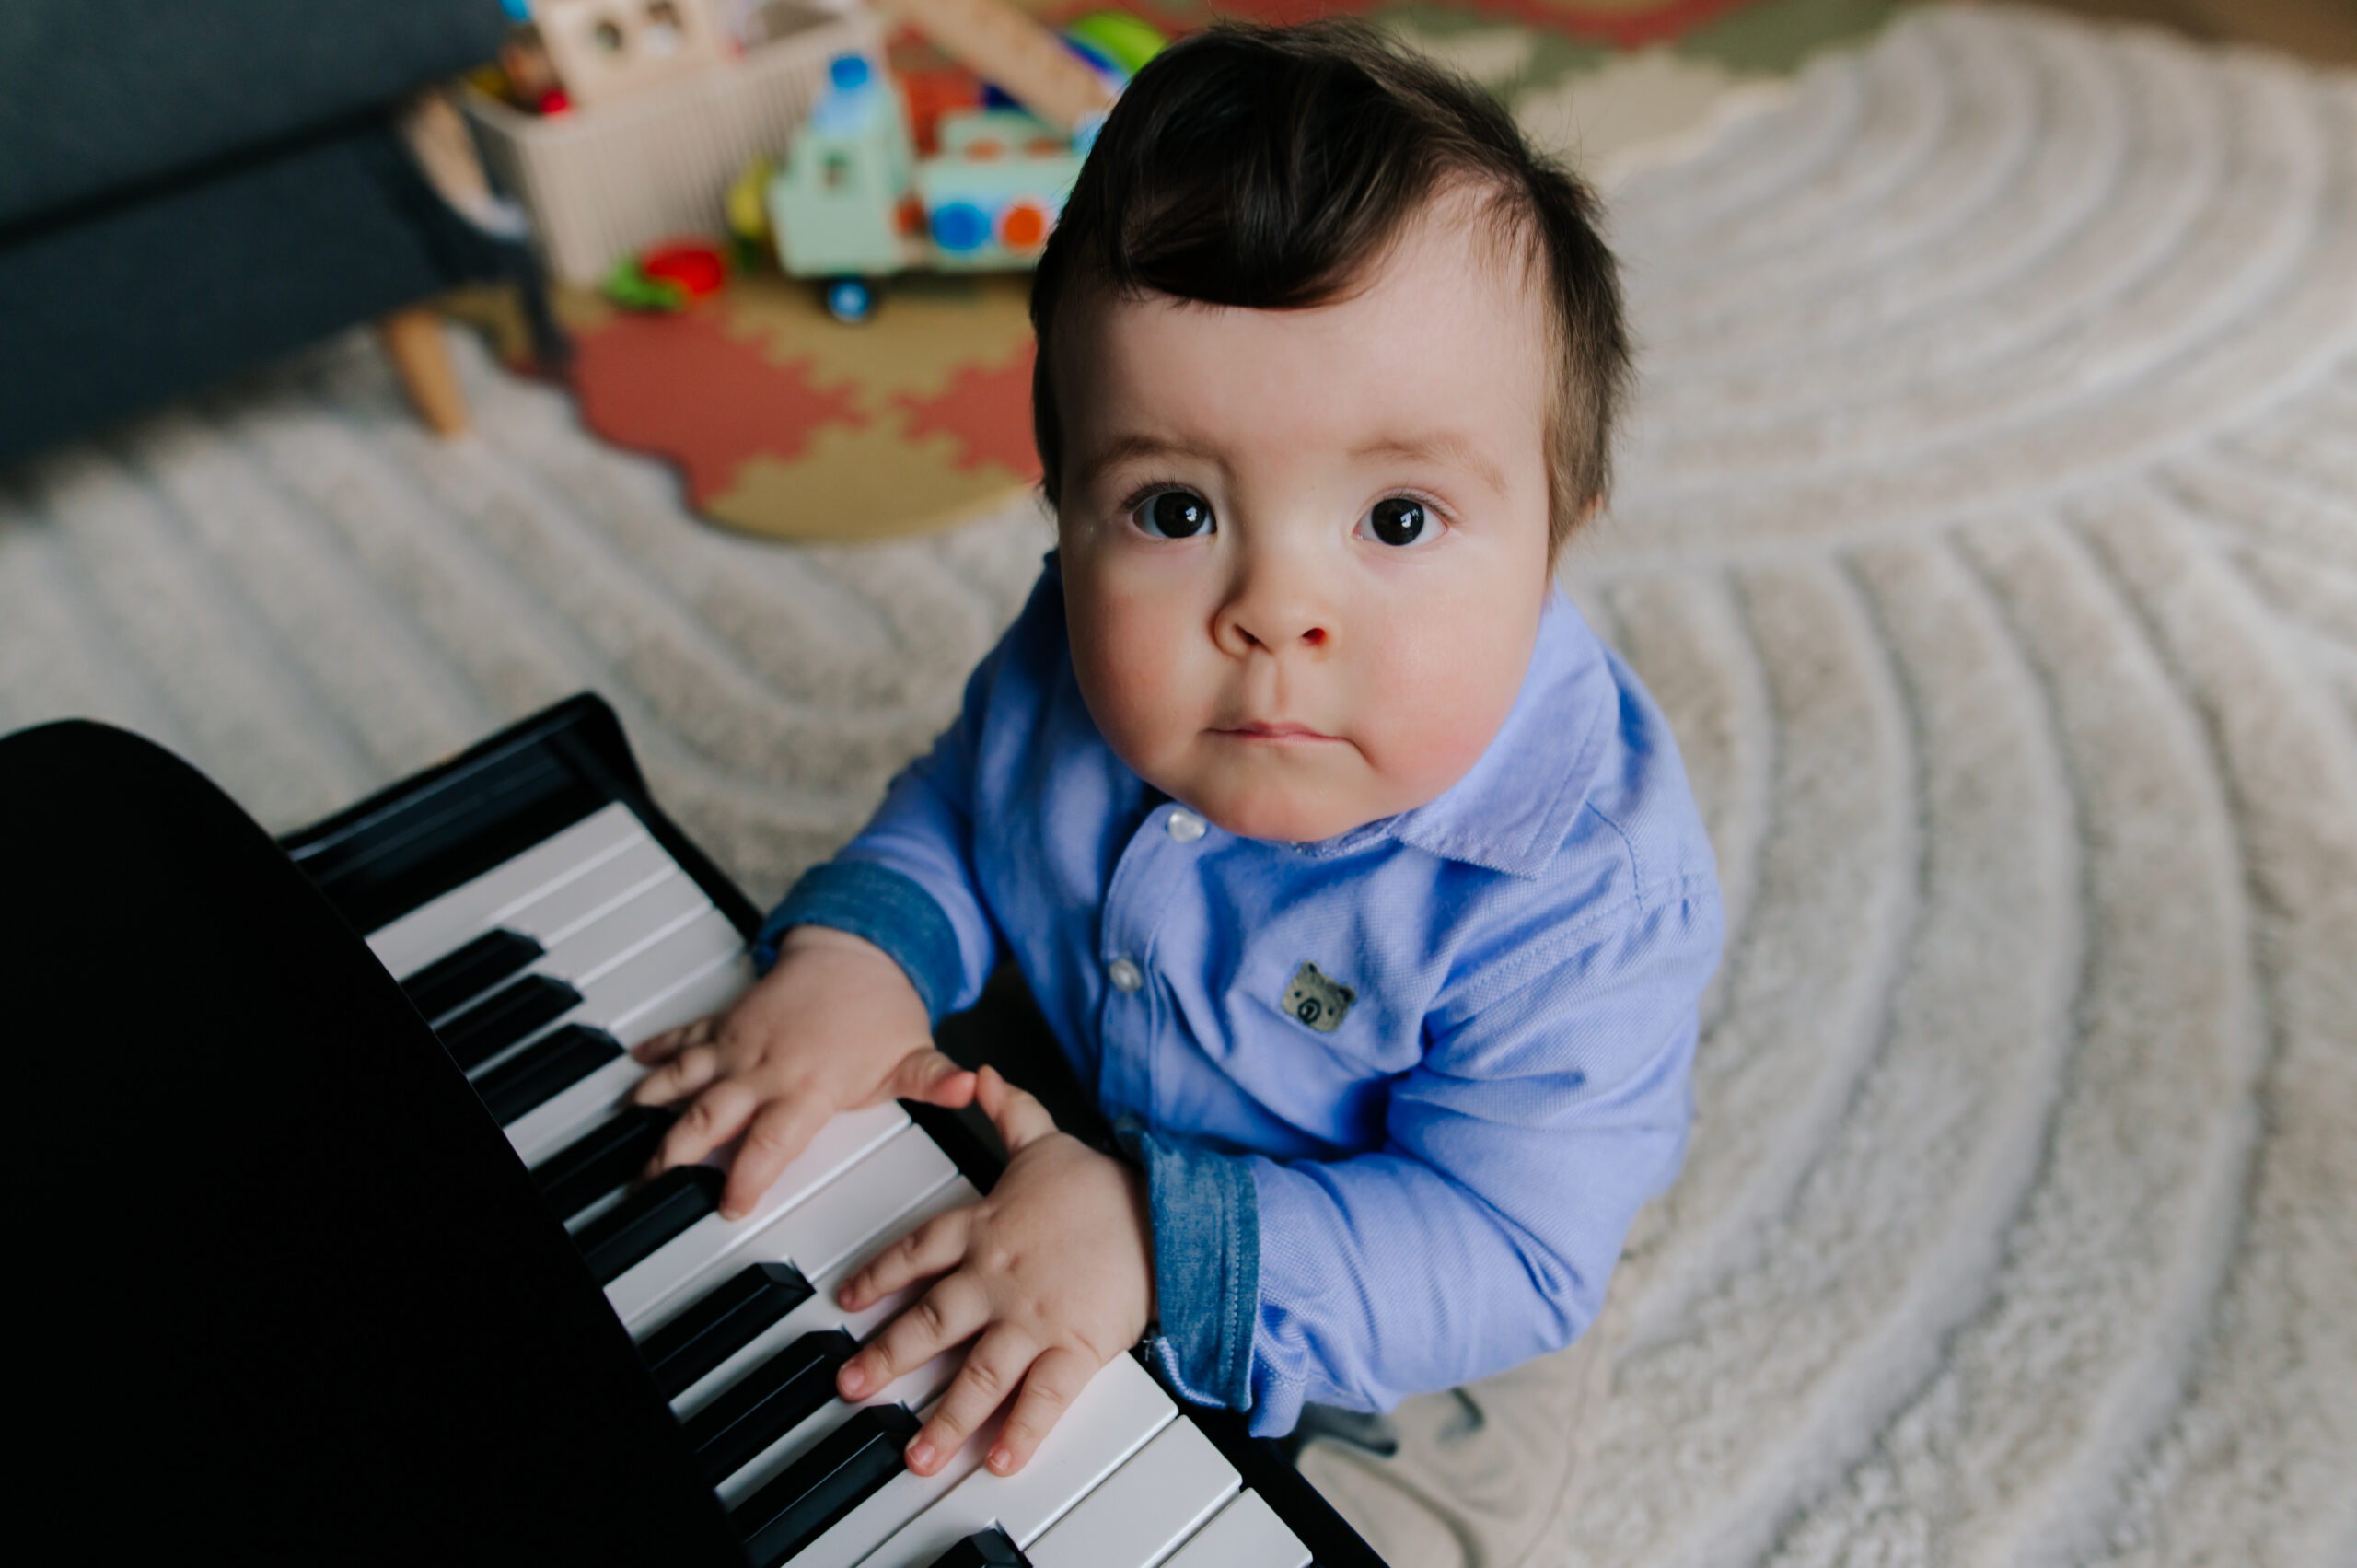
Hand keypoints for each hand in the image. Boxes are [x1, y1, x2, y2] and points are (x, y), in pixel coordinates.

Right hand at [630, 925, 975, 1217]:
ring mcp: (741, 1044)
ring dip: (654, 1104)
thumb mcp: (914, 1054)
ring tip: (627, 1130)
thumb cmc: (883, 1011)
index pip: (771, 1143)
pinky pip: (685, 1038)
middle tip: (648, 1185)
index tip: (728, 1207)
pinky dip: (658, 1051)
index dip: (747, 1178)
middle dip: (675, 1153)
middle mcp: (764, 1068)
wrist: (857, 949)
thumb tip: (972, 1089)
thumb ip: (936, 1081)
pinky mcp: (728, 1023)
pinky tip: (634, 1064)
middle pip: (709, 1118)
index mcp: (806, 1088)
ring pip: (686, 1079)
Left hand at [834, 1068, 1155, 1477]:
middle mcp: (998, 1278)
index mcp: (985, 1229)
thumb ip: (1010, 1112)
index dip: (877, 1276)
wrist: (1168, 1214)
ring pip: (978, 1375)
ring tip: (917, 1456)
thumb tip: (982, 1072)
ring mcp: (1034, 1318)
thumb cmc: (1107, 1187)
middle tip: (852, 1388)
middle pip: (930, 1323)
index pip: (915, 1252)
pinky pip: (1042, 1398)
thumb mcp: (1049, 1143)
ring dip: (944, 1419)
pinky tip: (1000, 1463)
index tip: (848, 1301)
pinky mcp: (1076, 1348)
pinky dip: (1021, 1433)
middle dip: (886, 1359)